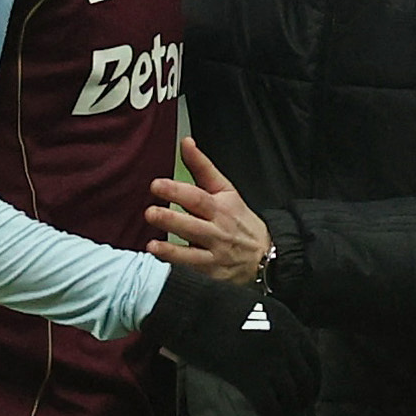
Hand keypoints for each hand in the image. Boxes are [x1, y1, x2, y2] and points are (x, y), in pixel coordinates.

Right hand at [140, 267, 318, 415]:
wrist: (187, 305)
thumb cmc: (209, 304)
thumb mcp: (251, 307)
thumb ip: (267, 325)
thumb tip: (271, 349)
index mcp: (285, 319)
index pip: (312, 356)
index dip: (313, 378)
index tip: (307, 390)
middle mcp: (284, 340)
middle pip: (305, 379)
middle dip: (303, 399)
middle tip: (296, 411)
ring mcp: (269, 359)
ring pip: (292, 397)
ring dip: (291, 414)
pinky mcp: (250, 378)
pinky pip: (271, 410)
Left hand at [147, 137, 270, 284]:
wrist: (265, 254)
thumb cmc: (239, 219)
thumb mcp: (226, 190)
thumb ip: (202, 167)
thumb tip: (186, 142)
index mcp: (221, 206)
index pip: (198, 197)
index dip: (176, 190)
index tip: (156, 185)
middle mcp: (218, 230)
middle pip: (193, 224)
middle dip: (170, 218)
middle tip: (150, 212)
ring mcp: (215, 253)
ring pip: (192, 252)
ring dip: (171, 249)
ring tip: (152, 244)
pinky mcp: (211, 273)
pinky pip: (192, 271)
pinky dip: (176, 267)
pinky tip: (160, 262)